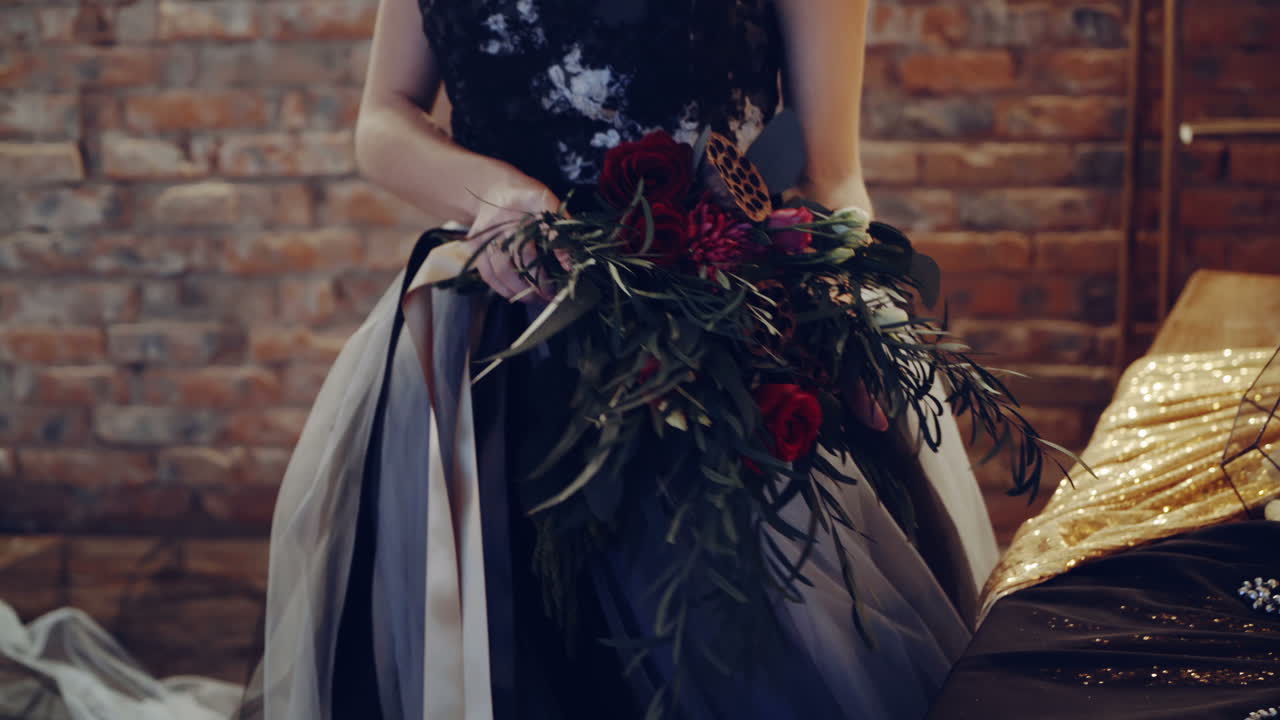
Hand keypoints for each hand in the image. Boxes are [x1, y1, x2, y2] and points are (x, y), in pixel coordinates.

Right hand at [465, 181, 559, 302]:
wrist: (494, 192)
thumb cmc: (526, 200)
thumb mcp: (548, 204)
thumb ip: (562, 229)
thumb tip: (570, 263)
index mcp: (528, 204)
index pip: (548, 230)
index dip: (559, 252)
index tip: (568, 270)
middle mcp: (505, 220)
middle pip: (522, 255)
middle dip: (537, 280)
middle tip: (550, 293)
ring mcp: (487, 234)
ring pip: (502, 269)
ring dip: (520, 289)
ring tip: (535, 298)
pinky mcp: (476, 246)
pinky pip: (488, 274)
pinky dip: (502, 289)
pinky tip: (516, 295)